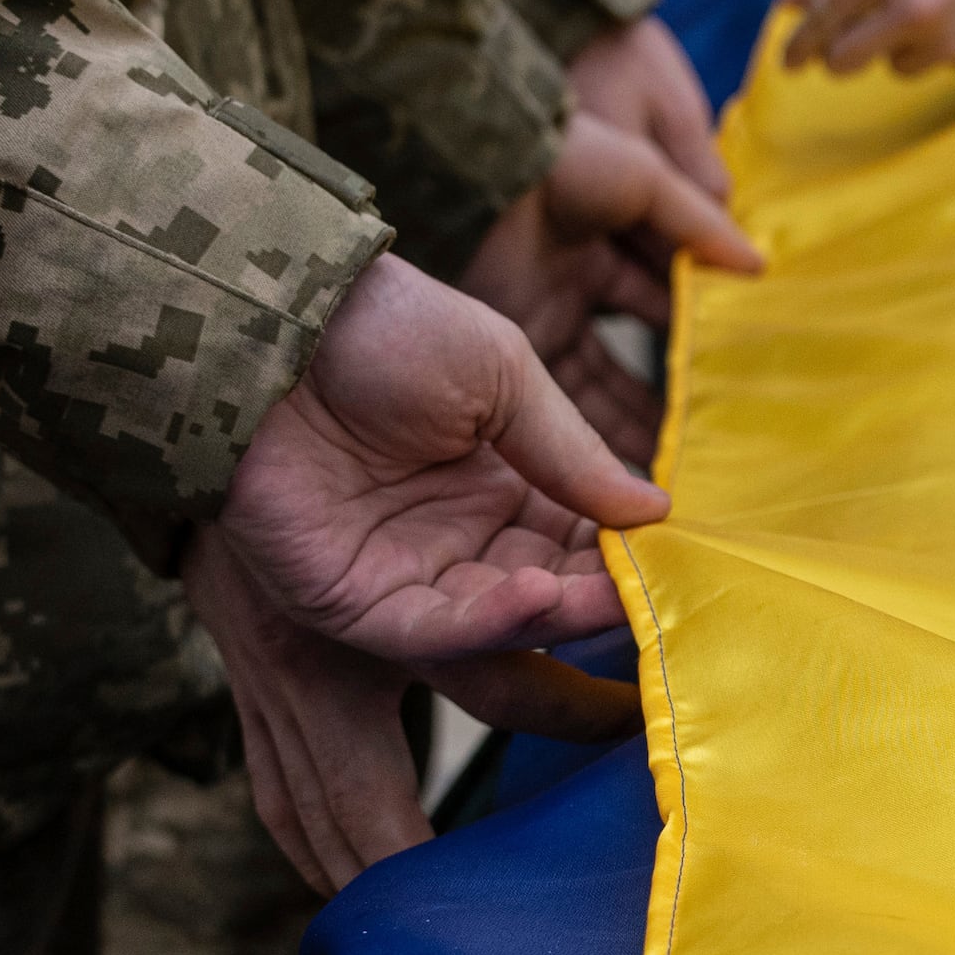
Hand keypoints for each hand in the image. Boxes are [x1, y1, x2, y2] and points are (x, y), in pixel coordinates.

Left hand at [198, 254, 670, 886]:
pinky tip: (538, 596)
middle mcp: (460, 541)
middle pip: (551, 596)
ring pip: (501, 624)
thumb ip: (572, 450)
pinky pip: (433, 632)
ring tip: (608, 598)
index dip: (629, 555)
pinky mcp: (352, 603)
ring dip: (557, 616)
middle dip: (604, 601)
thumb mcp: (503, 374)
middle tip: (661, 600)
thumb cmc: (384, 328)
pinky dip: (488, 623)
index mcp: (502, 485)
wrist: (271, 322)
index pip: (582, 543)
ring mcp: (407, 577)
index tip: (682, 560)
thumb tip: (658, 513)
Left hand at [467, 27, 762, 464]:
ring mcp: (544, 320)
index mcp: (607, 236)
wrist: (474, 177)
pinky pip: (569, 403)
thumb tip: (760, 266)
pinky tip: (643, 462)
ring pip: (604, 382)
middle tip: (724, 424)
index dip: (699, 322)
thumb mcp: (644, 179)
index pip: (664, 290)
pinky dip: (603, 433)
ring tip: (693, 457)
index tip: (742, 361)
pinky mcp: (517, 355)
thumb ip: (701, 223)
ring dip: (643, 418)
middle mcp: (574, 284)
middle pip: (635, 346)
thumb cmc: (560, 165)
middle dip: (674, 384)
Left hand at [778, 0, 954, 81]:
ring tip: (941, 6)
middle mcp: (912, 8)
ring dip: (905, 46)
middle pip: (846, 62)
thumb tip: (793, 0)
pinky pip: (948, 65)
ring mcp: (950, 42)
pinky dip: (953, 46)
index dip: (800, 43)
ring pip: (898, 66)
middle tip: (848, 48)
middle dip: (842, 55)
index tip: (789, 59)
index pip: (821, 18)